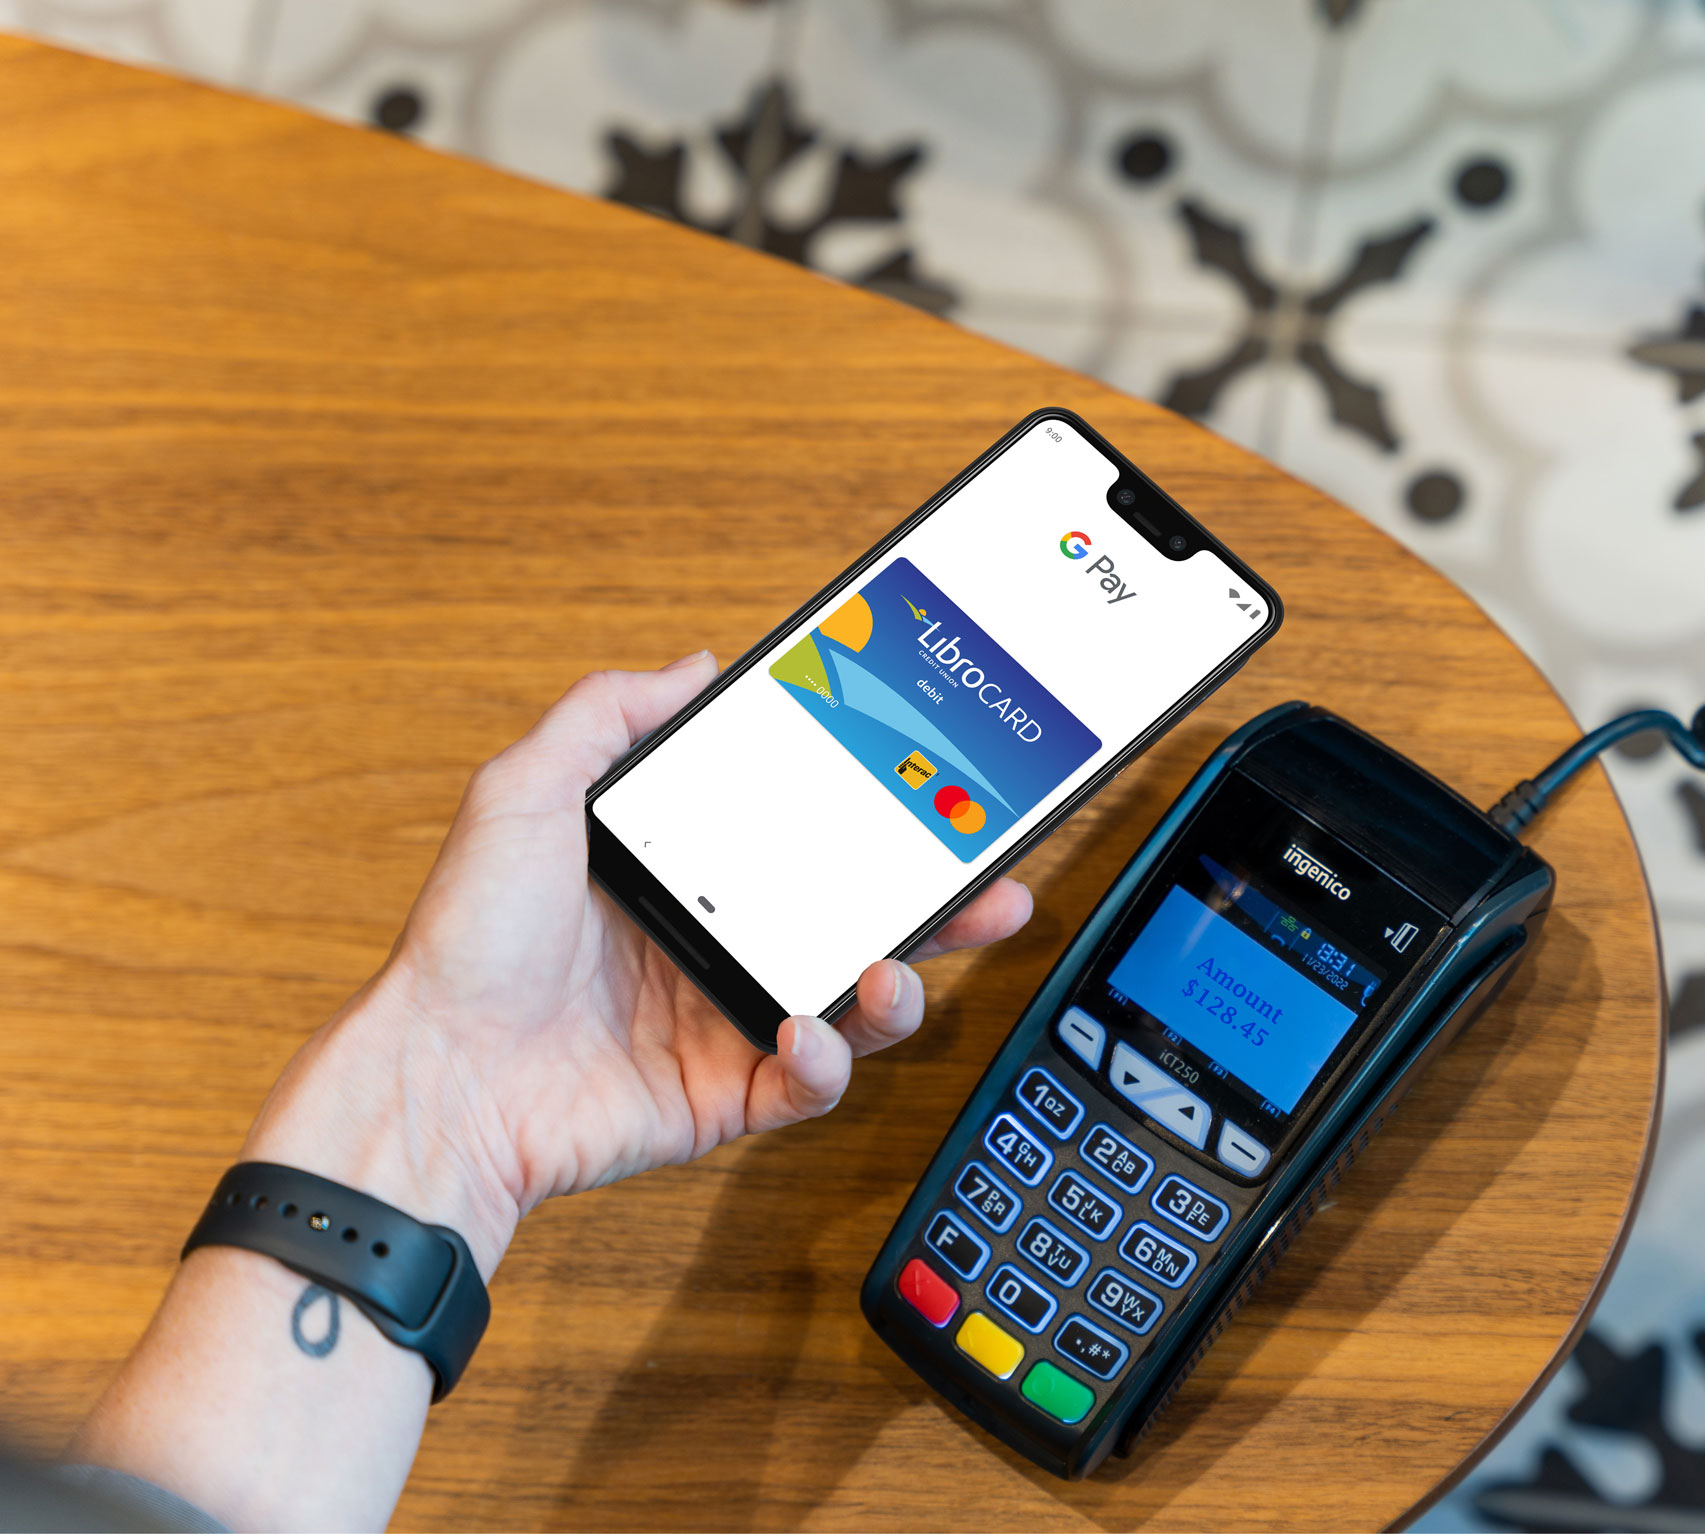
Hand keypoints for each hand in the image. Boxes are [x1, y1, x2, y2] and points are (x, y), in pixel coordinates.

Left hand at [240, 652, 1031, 1271]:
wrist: (440, 1078)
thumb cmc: (467, 941)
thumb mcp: (526, 791)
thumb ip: (607, 715)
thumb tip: (694, 667)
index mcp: (684, 871)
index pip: (804, 834)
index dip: (873, 816)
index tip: (927, 789)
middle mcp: (716, 944)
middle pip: (856, 919)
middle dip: (937, 907)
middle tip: (991, 887)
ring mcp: (725, 1021)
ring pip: (855, 1003)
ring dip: (900, 988)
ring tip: (896, 969)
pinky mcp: (725, 1095)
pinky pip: (811, 1082)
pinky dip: (829, 1060)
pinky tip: (807, 1031)